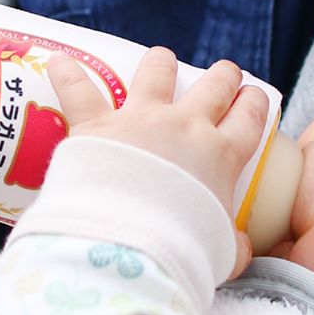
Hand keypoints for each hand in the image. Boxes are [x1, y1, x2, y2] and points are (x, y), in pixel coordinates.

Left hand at [48, 47, 266, 276]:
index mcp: (221, 155)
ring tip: (160, 61)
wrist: (130, 246)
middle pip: (214, 84)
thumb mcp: (222, 253)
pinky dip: (67, 73)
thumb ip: (235, 247)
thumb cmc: (181, 252)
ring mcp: (140, 119)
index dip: (254, 103)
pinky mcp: (96, 124)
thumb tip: (242, 250)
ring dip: (160, 63)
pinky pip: (78, 88)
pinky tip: (59, 62)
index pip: (250, 116)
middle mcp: (185, 126)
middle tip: (223, 76)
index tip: (252, 98)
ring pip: (157, 70)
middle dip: (222, 76)